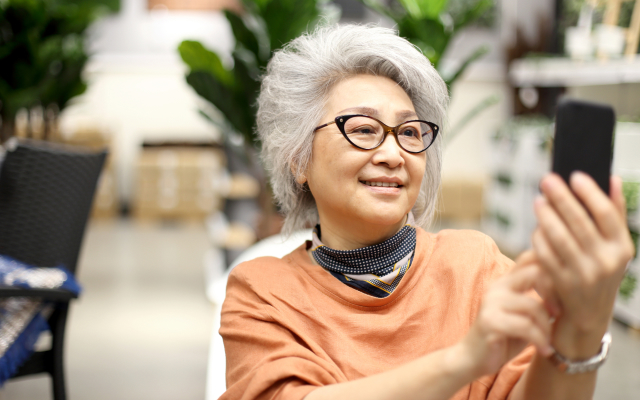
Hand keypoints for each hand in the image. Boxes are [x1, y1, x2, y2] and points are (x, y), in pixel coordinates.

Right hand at [457, 261, 552, 378]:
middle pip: (534, 273)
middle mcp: (497, 287)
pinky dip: (540, 340)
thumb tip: (572, 293)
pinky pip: (525, 326)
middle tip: (560, 314)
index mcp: (506, 282)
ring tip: (549, 342)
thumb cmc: (503, 337)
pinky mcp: (490, 321)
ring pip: (533, 306)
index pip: (530, 258)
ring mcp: (491, 302)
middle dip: (554, 294)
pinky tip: (544, 350)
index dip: (552, 270)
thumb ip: (540, 301)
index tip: (563, 295)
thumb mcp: (524, 316)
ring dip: (547, 327)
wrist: (472, 359)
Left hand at [531, 173, 633, 357]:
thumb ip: (614, 214)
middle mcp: (606, 262)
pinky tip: (536, 227)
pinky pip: (545, 254)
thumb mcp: (615, 248)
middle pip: (579, 223)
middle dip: (561, 198)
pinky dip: (539, 238)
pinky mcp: (562, 284)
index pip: (607, 214)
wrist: (589, 316)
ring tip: (538, 200)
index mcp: (622, 248)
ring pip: (559, 238)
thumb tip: (612, 178)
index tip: (574, 175)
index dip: (590, 193)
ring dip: (546, 216)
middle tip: (547, 180)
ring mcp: (584, 274)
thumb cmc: (600, 271)